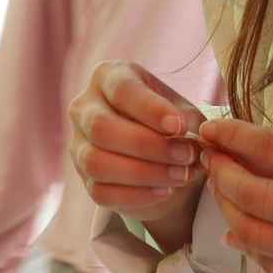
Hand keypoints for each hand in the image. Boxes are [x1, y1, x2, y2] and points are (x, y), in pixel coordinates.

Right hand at [70, 61, 204, 252]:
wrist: (157, 153)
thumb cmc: (169, 121)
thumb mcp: (182, 111)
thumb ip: (188, 120)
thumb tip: (194, 136)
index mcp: (107, 77)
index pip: (122, 90)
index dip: (150, 109)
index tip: (180, 127)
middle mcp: (84, 108)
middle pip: (102, 128)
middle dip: (148, 145)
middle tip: (186, 155)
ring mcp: (78, 145)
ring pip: (97, 163)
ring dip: (143, 173)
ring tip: (180, 175)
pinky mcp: (84, 178)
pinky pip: (101, 192)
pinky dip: (137, 195)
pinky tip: (165, 191)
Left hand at [200, 119, 272, 272]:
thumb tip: (252, 148)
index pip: (270, 147)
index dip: (233, 136)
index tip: (210, 129)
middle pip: (248, 190)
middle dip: (221, 171)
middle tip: (211, 160)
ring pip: (248, 229)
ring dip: (227, 208)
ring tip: (223, 193)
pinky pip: (266, 262)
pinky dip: (249, 243)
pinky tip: (243, 230)